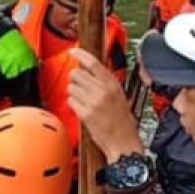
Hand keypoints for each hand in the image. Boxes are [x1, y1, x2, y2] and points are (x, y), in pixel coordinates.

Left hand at [67, 48, 144, 162]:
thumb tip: (91, 69)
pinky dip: (73, 104)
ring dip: (73, 92)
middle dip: (75, 79)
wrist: (123, 142)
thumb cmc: (122, 121)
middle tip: (79, 85)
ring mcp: (93, 102)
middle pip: (77, 74)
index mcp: (113, 84)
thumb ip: (106, 82)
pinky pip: (71, 101)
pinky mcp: (85, 114)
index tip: (73, 51)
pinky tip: (81, 109)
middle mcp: (103, 91)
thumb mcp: (119, 95)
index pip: (94, 63)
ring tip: (83, 100)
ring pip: (71, 87)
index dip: (81, 55)